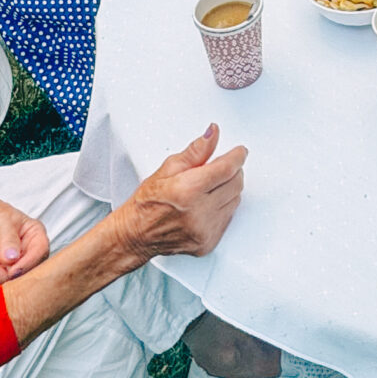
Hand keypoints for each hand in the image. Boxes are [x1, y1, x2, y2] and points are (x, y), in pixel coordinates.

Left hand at [0, 191, 49, 287]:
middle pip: (25, 276)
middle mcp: (27, 258)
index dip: (28, 264)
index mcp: (35, 239)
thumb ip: (8, 238)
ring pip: (8, 287)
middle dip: (5, 277)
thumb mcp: (0, 220)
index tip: (13, 270)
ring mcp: (11, 272)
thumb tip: (13, 257)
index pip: (41, 253)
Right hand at [110, 124, 246, 261]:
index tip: (239, 151)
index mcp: (188, 190)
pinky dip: (222, 208)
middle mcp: (199, 212)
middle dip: (233, 171)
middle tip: (221, 167)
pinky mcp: (208, 243)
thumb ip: (196, 151)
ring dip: (228, 190)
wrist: (136, 234)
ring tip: (209, 187)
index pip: (227, 169)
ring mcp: (205, 230)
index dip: (237, 156)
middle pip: (236, 184)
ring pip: (235, 201)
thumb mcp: (168, 168)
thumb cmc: (147, 203)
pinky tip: (207, 204)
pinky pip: (228, 219)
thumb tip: (212, 134)